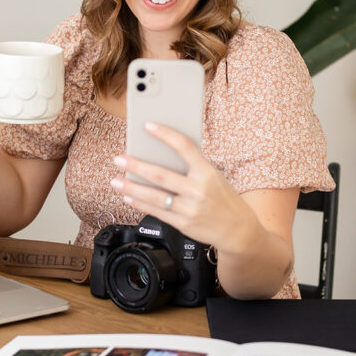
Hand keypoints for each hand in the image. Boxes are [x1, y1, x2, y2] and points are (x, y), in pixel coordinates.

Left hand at [109, 122, 258, 255]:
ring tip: (116, 181)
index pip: (184, 147)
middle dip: (136, 166)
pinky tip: (128, 196)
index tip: (147, 125)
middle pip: (160, 175)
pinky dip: (139, 203)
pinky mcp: (183, 224)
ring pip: (154, 196)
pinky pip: (156, 211)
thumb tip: (161, 155)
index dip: (165, 134)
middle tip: (119, 158)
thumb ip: (192, 168)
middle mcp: (198, 190)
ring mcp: (190, 208)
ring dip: (131, 187)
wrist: (238, 230)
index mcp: (207, 172)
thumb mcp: (214, 177)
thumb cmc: (224, 199)